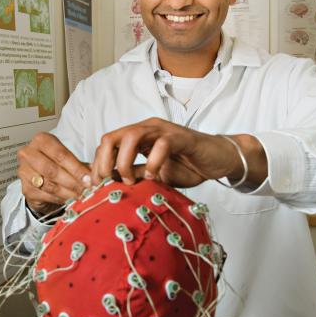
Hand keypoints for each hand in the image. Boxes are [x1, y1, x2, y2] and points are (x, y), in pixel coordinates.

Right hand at [18, 132, 91, 213]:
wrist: (40, 178)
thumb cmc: (57, 164)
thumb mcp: (69, 160)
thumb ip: (82, 165)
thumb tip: (98, 175)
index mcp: (41, 140)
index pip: (60, 154)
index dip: (76, 168)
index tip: (89, 178)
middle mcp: (28, 153)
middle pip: (52, 170)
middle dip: (72, 182)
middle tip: (86, 190)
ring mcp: (24, 171)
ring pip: (49, 184)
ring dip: (68, 192)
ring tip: (81, 196)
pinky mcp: (25, 188)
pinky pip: (45, 195)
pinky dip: (60, 199)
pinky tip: (70, 200)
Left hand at [91, 118, 267, 187]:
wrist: (218, 160)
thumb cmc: (187, 166)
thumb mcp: (155, 176)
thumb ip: (135, 177)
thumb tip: (110, 188)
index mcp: (136, 137)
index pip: (105, 145)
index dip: (97, 166)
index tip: (97, 187)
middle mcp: (146, 129)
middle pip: (110, 138)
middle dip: (104, 163)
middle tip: (109, 184)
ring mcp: (163, 130)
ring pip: (131, 137)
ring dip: (125, 162)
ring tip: (131, 181)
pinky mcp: (181, 137)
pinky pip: (161, 145)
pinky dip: (154, 163)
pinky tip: (156, 178)